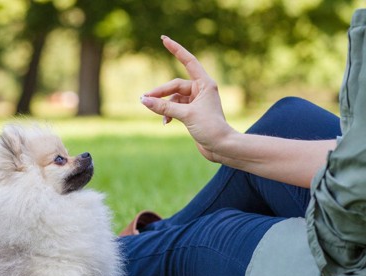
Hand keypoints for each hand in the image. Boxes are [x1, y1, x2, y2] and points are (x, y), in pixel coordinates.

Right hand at [140, 36, 236, 161]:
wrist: (222, 147)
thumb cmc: (210, 128)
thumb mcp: (185, 115)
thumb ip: (163, 107)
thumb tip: (144, 100)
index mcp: (205, 84)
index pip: (188, 61)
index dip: (176, 49)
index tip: (164, 38)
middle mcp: (202, 90)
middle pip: (175, 85)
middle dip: (161, 93)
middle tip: (144, 99)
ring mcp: (197, 101)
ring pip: (174, 98)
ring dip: (165, 107)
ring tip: (160, 117)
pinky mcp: (193, 113)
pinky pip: (176, 108)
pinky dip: (169, 113)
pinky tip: (165, 122)